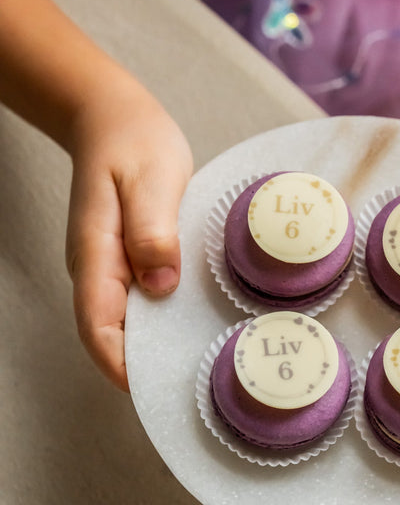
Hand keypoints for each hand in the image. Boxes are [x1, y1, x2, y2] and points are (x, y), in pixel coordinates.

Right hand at [65, 76, 192, 388]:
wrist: (113, 116)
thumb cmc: (132, 142)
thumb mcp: (150, 180)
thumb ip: (153, 232)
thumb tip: (161, 285)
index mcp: (95, 254)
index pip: (97, 326)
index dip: (120, 364)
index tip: (152, 388)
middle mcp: (97, 267)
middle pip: (110, 334)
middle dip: (142, 366)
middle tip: (190, 386)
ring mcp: (110, 264)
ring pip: (126, 319)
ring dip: (154, 344)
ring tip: (199, 362)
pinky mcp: (128, 256)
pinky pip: (140, 298)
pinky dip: (161, 317)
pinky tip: (193, 321)